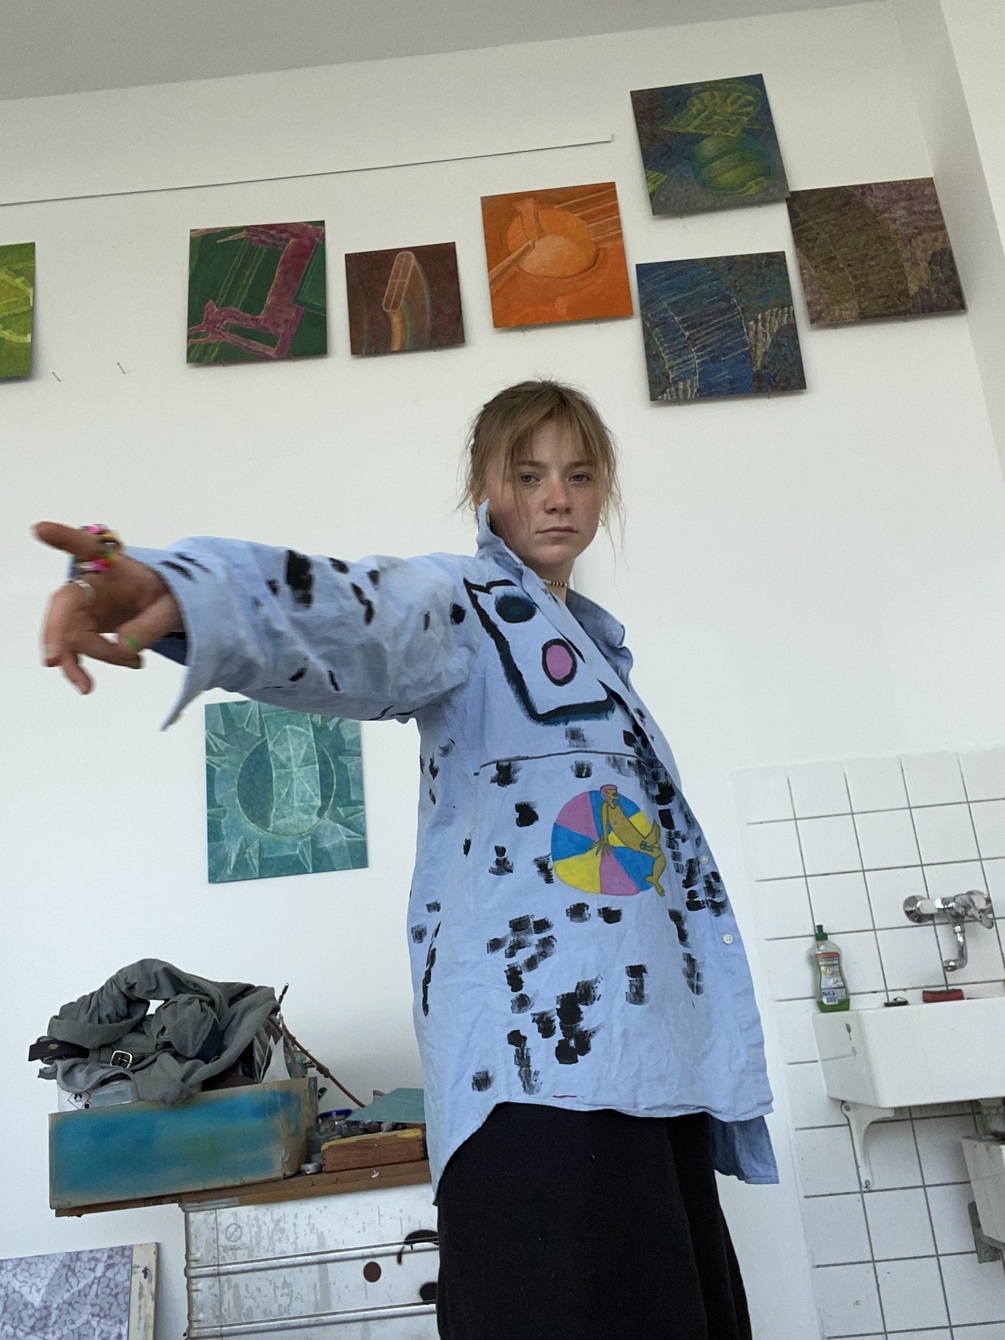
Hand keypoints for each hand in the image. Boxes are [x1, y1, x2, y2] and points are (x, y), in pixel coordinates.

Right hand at [34, 522, 183, 693]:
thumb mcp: (174, 607)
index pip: (87, 547)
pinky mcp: (84, 628)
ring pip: (66, 632)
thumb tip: (122, 647)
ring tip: (95, 682)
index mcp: (114, 565)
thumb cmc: (171, 595)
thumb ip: (151, 625)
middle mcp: (91, 583)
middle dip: (55, 630)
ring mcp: (84, 607)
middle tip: (53, 659)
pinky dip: (75, 668)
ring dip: (75, 659)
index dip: (64, 537)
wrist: (170, 605)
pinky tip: (87, 684)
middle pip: (65, 602)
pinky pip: (71, 648)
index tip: (40, 529)